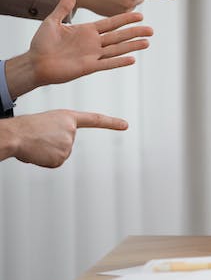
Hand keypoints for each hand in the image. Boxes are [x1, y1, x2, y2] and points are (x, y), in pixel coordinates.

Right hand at [2, 110, 127, 167]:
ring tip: (37, 143)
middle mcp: (72, 130)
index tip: (125, 125)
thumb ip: (60, 132)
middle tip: (40, 138)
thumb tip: (61, 149)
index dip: (111, 122)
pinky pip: (55, 162)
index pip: (95, 119)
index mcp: (69, 117)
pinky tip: (37, 152)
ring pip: (61, 153)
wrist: (16, 135)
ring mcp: (69, 144)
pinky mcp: (61, 158)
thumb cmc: (27, 128)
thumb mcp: (48, 123)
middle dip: (54, 144)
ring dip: (48, 152)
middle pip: (68, 143)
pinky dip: (45, 160)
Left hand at [5, 0, 152, 98]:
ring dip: (132, 46)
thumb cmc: (41, 43)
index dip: (125, 19)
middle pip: (119, 36)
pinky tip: (132, 59)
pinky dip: (119, 62)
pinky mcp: (89, 67)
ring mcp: (92, 55)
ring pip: (117, 49)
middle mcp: (93, 43)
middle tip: (151, 29)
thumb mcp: (52, 21)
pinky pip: (107, 64)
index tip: (140, 14)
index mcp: (86, 31)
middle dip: (135, 32)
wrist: (35, 63)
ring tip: (147, 42)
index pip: (111, 24)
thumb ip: (63, 9)